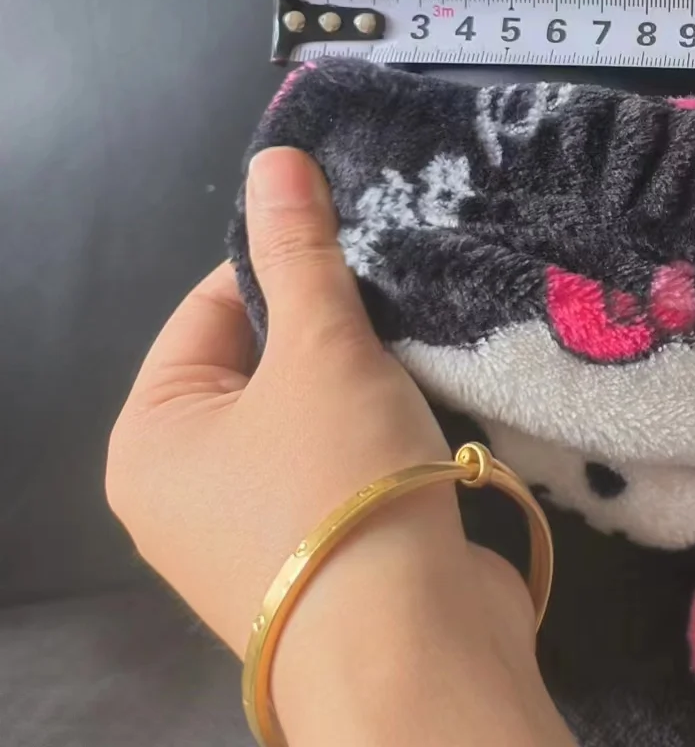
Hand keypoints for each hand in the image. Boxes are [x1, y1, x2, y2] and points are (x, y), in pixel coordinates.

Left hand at [108, 147, 571, 745]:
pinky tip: (439, 413)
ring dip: (370, 382)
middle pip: (262, 366)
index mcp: (150, 436)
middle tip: (403, 293)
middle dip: (337, 327)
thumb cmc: (339, 481)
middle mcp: (182, 491)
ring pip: (312, 418)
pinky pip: (347, 469)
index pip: (211, 308)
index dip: (288, 264)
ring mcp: (252, 534)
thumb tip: (275, 155)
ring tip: (429, 343)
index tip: (364, 244)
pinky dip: (387, 438)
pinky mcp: (324, 560)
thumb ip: (301, 251)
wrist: (408, 644)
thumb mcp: (322, 349)